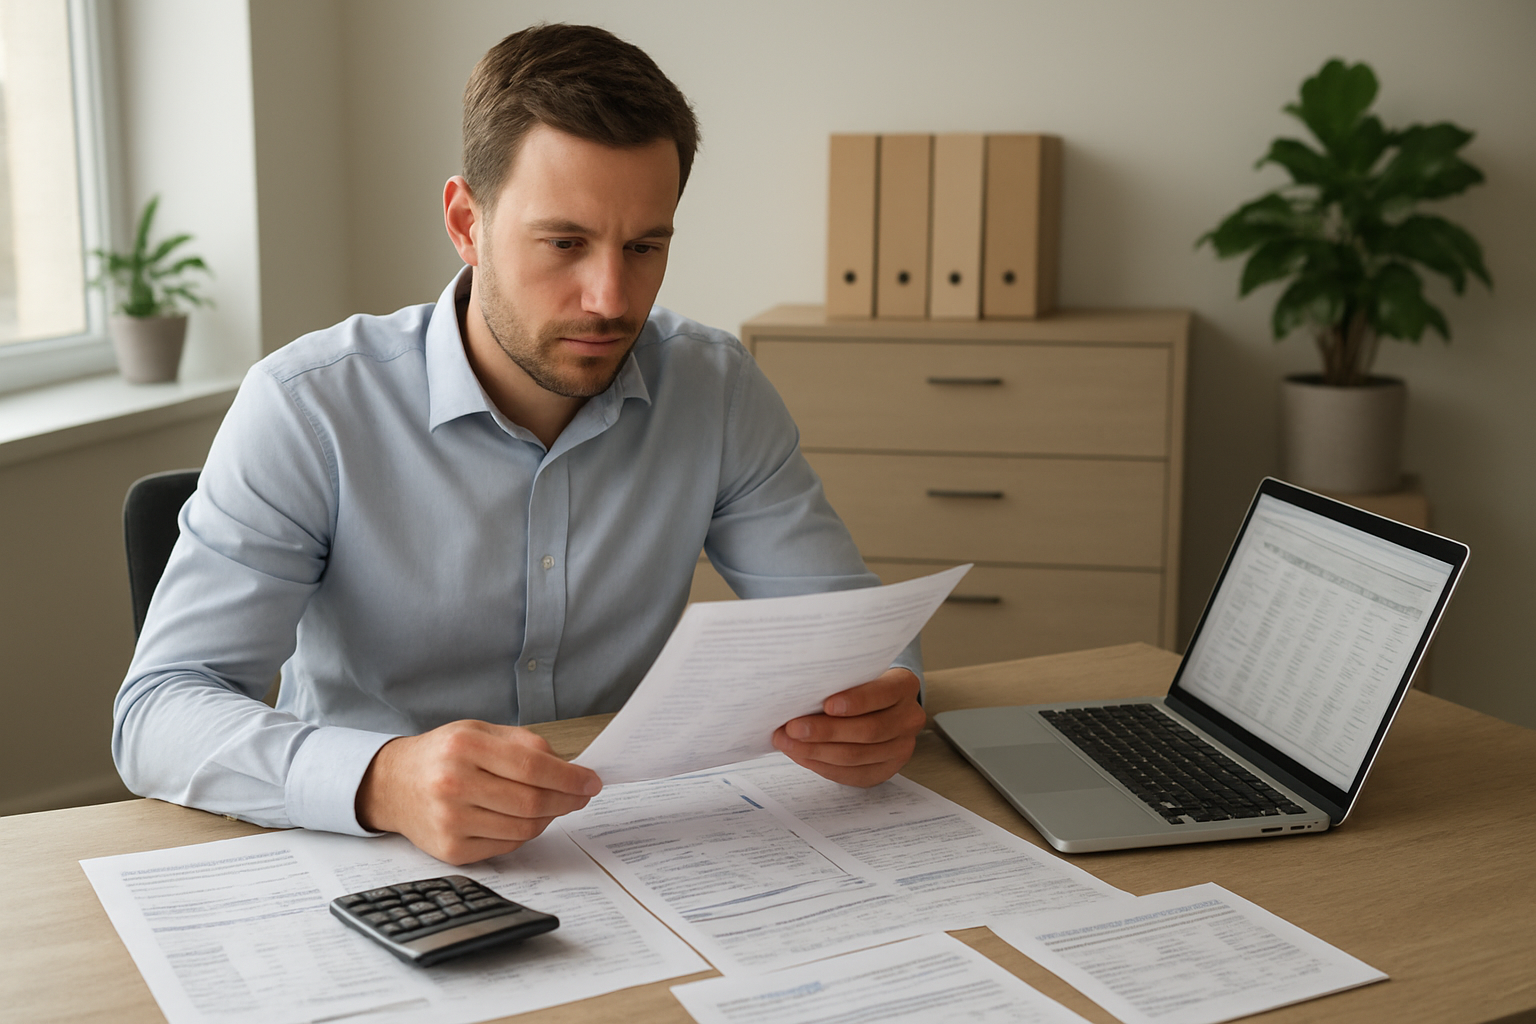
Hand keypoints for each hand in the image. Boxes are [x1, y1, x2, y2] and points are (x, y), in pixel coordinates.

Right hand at [356, 720, 601, 864]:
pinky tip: (523, 818)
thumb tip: (571, 769)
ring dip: (549, 817)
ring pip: (524, 828)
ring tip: (552, 804)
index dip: (569, 777)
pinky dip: (524, 832)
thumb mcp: (480, 732)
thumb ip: (525, 745)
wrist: (393, 784)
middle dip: (567, 800)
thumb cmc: (444, 755)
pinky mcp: (451, 850)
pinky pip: (507, 845)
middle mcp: (453, 785)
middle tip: (581, 796)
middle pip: (532, 801)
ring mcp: (451, 822)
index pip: (532, 766)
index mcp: (464, 747)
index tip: (591, 782)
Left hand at [772, 668, 924, 786]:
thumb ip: (838, 681)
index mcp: (904, 686)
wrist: (881, 705)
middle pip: (869, 730)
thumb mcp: (856, 674)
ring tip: (788, 743)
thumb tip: (798, 695)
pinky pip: (853, 774)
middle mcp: (908, 718)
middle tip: (792, 728)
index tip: (826, 704)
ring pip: (857, 755)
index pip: (882, 694)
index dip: (855, 701)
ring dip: (817, 751)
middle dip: (826, 731)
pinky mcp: (886, 769)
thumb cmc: (860, 685)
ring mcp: (901, 747)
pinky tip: (802, 756)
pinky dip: (823, 766)